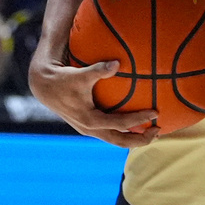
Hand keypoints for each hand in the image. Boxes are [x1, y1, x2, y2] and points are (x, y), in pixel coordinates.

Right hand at [28, 47, 159, 147]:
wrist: (44, 86)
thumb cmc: (64, 79)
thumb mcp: (81, 74)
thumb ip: (98, 70)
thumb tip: (117, 63)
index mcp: (90, 120)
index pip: (120, 124)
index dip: (139, 120)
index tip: (155, 112)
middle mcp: (90, 128)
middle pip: (120, 141)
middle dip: (140, 139)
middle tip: (159, 131)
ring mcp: (89, 129)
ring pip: (115, 139)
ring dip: (134, 138)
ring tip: (152, 131)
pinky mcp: (89, 125)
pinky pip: (110, 132)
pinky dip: (124, 131)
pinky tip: (137, 124)